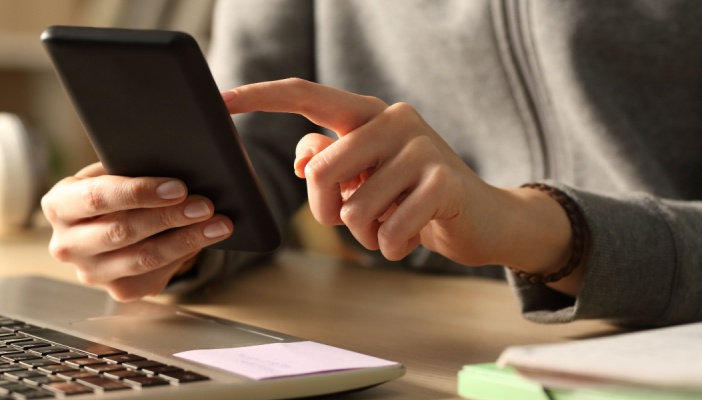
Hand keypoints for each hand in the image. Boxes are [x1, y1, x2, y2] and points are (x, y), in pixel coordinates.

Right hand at [41, 162, 232, 300]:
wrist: (109, 222)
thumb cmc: (114, 189)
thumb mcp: (111, 172)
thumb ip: (129, 168)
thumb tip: (175, 166)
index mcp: (58, 206)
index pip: (97, 198)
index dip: (139, 192)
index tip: (177, 187)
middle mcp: (67, 245)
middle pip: (122, 231)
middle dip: (169, 216)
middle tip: (204, 204)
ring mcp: (91, 273)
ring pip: (143, 258)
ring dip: (185, 239)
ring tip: (217, 223)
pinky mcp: (118, 291)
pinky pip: (155, 274)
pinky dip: (184, 254)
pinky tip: (206, 238)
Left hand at [223, 79, 577, 292]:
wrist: (481, 217)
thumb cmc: (409, 193)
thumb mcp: (364, 172)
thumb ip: (329, 156)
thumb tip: (301, 156)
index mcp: (365, 113)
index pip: (304, 95)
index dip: (259, 97)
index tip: (220, 101)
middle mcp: (392, 119)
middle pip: (320, 172)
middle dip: (325, 212)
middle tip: (351, 219)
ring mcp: (421, 148)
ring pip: (353, 210)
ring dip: (364, 235)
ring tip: (388, 225)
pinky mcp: (443, 183)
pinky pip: (388, 231)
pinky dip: (390, 248)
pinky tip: (409, 237)